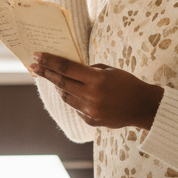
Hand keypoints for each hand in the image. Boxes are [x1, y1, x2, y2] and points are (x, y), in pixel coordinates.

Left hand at [30, 52, 163, 129]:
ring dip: (59, 87)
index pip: (67, 68)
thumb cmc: (128, 84)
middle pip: (61, 83)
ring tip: (53, 78)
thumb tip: (69, 70)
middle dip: (46, 73)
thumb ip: (89, 71)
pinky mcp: (91, 122)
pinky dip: (74, 99)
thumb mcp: (110, 70)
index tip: (37, 56)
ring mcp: (91, 111)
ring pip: (66, 97)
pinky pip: (76, 108)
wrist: (143, 107)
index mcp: (97, 80)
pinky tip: (74, 93)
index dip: (50, 61)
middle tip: (34, 66)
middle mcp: (92, 96)